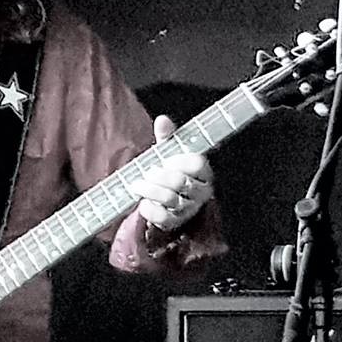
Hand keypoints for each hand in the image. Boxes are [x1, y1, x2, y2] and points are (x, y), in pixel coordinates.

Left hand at [131, 115, 213, 231]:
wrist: (164, 201)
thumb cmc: (169, 172)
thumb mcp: (168, 152)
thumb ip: (167, 137)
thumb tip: (162, 120)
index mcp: (204, 172)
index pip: (197, 163)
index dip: (178, 160)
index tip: (165, 160)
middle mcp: (201, 192)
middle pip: (180, 181)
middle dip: (158, 175)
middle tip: (146, 172)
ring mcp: (189, 208)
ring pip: (169, 198)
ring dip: (149, 190)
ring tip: (137, 184)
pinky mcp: (175, 222)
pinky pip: (162, 216)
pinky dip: (149, 208)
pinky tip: (143, 202)